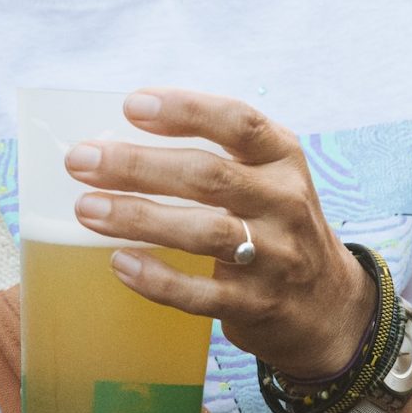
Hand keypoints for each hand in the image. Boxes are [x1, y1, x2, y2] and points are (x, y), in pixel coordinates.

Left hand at [64, 88, 373, 380]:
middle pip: (209, 177)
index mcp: (282, 158)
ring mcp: (275, 257)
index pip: (239, 122)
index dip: (185, 109)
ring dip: (138, 218)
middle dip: (138, 166)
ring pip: (204, 232)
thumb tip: (116, 138)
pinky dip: (158, 278)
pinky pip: (202, 293)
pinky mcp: (258, 305)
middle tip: (81, 161)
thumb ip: (216, 153)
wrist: (330, 307)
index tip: (131, 105)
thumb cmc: (274, 223)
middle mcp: (284, 203)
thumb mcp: (266, 175)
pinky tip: (121, 263)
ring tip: (86, 209)